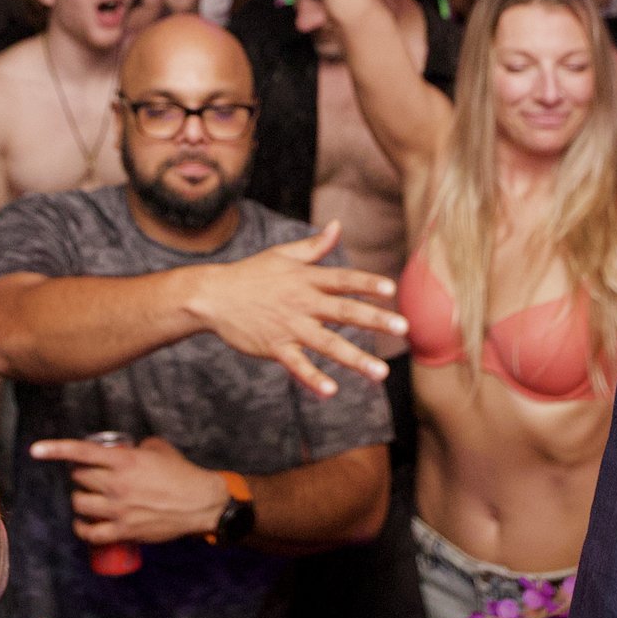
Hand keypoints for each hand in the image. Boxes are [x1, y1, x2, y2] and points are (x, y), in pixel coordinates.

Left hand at [29, 435, 230, 545]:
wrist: (200, 503)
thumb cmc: (181, 473)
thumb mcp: (158, 449)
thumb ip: (136, 447)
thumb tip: (125, 450)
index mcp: (124, 460)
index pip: (81, 452)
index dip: (55, 449)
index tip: (35, 450)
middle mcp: (117, 484)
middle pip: (79, 478)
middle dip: (79, 475)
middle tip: (89, 476)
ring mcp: (119, 509)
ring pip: (80, 504)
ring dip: (79, 501)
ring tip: (87, 499)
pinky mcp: (124, 530)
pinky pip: (91, 533)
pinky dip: (83, 529)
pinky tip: (83, 525)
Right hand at [179, 221, 400, 395]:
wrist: (212, 295)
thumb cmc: (251, 274)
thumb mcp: (282, 255)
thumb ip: (314, 247)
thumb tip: (337, 226)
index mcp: (306, 279)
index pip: (343, 280)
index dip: (367, 284)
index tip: (392, 290)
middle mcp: (301, 302)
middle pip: (343, 311)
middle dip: (374, 320)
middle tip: (403, 329)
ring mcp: (289, 327)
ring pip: (327, 344)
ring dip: (355, 359)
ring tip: (381, 373)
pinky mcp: (274, 347)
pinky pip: (297, 366)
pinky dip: (313, 379)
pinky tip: (331, 391)